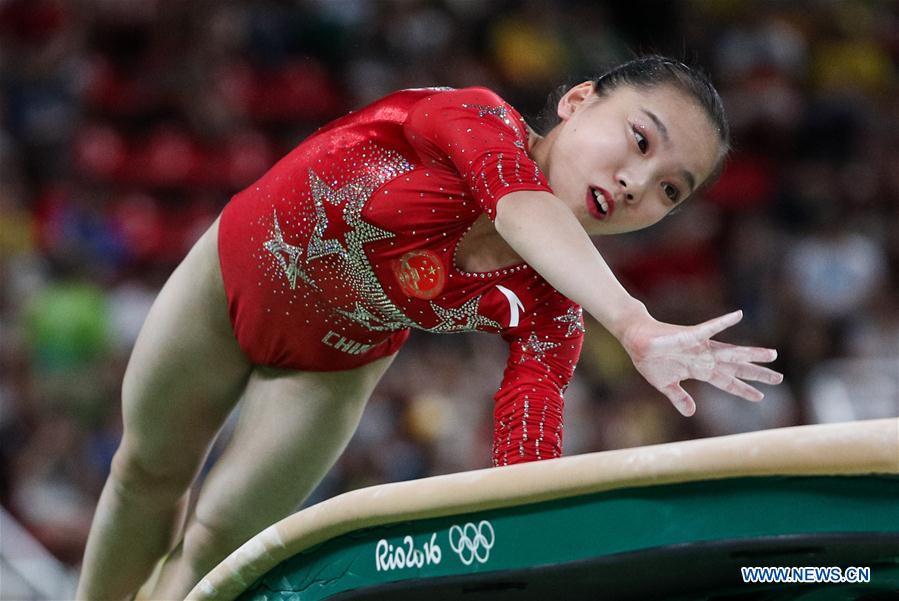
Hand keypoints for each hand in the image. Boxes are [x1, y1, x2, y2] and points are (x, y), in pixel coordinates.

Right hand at [618, 310, 782, 416]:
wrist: (634, 340)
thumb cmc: (649, 360)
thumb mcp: (665, 385)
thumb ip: (680, 398)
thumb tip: (691, 413)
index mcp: (699, 369)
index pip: (726, 381)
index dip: (742, 389)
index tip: (760, 397)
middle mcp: (704, 357)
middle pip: (735, 367)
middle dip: (757, 372)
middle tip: (779, 378)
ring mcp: (699, 346)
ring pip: (730, 351)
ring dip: (751, 353)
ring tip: (773, 354)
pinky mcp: (689, 335)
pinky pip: (709, 327)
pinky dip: (723, 322)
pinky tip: (738, 315)